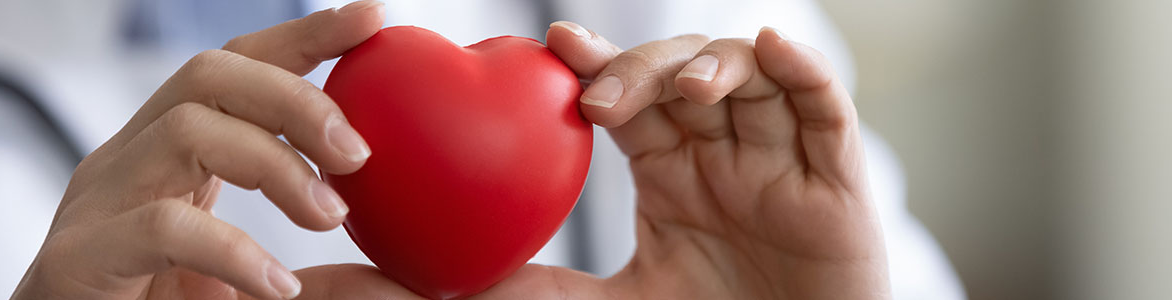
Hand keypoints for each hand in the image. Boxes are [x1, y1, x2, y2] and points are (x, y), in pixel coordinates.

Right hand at [9, 2, 400, 298]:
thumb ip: (315, 273)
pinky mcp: (79, 257)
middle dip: (294, 97)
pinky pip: (163, 225)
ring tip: (328, 216)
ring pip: (187, 129)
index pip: (236, 68)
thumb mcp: (247, 281)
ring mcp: (97, 203)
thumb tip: (395, 267)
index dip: (302, 37)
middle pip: (209, 75)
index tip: (370, 21)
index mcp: (168, 156)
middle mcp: (128, 163)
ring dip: (275, 164)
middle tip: (357, 153)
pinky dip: (235, 251)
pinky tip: (277, 283)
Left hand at [284, 22, 890, 299]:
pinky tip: (769, 46)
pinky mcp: (836, 175)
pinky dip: (800, 69)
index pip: (626, 97)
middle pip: (679, 73)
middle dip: (643, 68)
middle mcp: (719, 150)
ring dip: (713, 65)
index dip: (594, 63)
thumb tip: (351, 283)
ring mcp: (778, 157)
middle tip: (600, 94)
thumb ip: (502, 290)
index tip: (548, 45)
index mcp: (668, 169)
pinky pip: (822, 105)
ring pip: (747, 75)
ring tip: (685, 90)